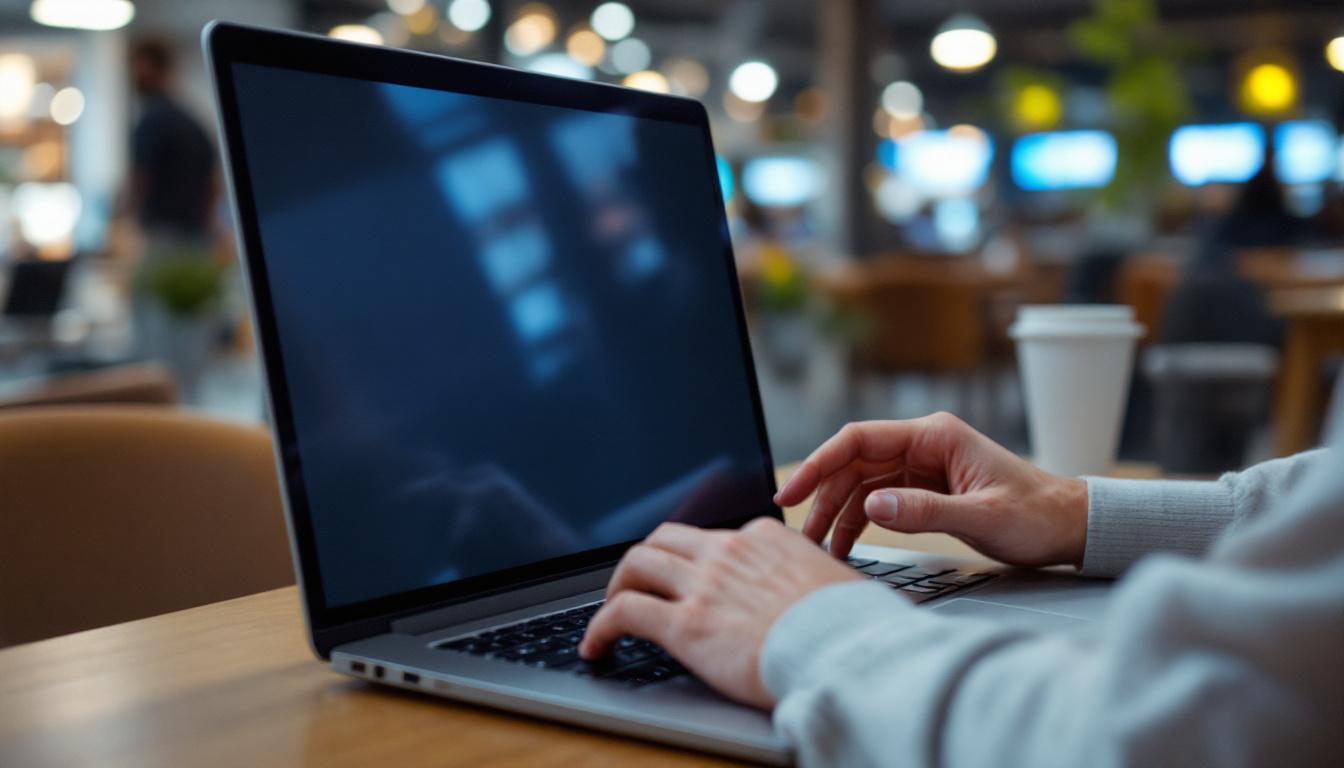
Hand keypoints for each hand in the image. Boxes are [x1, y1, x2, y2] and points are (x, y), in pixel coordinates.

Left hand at [579, 518, 859, 708]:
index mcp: (764, 537)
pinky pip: (624, 612)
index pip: (711, 537)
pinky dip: (600, 627)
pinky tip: (596, 647)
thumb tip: (816, 595)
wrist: (848, 650)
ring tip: (608, 613)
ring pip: (636, 564)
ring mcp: (703, 585)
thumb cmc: (854, 627)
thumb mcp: (834, 583)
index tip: (685, 577)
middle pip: (664, 540)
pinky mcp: (684, 624)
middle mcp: (727, 552)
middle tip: (635, 585)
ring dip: (616, 587)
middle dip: (643, 561)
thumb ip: (809, 579)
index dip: (690, 558)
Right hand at [775, 412, 1088, 568]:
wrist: (1069, 526)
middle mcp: (923, 445)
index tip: (792, 493)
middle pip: (853, 464)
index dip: (819, 464)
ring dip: (836, 513)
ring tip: (818, 548)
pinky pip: (879, 502)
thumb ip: (925, 511)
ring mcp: (922, 467)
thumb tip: (870, 507)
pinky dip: (859, 522)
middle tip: (801, 535)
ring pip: (861, 485)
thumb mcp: (982, 517)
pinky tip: (844, 546)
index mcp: (934, 436)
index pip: (859, 439)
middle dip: (822, 497)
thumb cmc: (1037, 515)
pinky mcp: (925, 490)